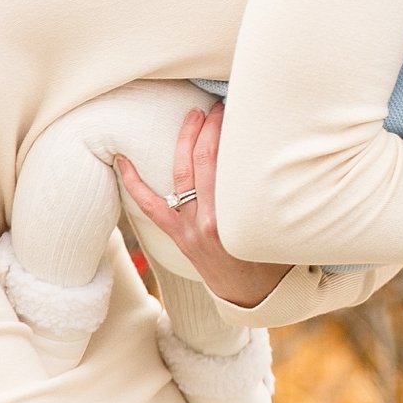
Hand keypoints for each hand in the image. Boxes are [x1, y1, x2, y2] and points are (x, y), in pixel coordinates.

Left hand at [114, 104, 290, 308]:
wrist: (255, 296)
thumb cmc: (276, 257)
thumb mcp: (279, 224)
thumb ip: (272, 194)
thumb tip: (277, 152)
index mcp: (236, 216)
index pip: (230, 161)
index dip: (230, 131)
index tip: (237, 110)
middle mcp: (210, 219)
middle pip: (204, 160)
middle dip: (210, 127)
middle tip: (218, 105)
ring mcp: (190, 227)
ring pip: (181, 174)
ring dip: (185, 140)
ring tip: (194, 116)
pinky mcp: (178, 236)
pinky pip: (151, 205)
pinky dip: (134, 182)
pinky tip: (123, 161)